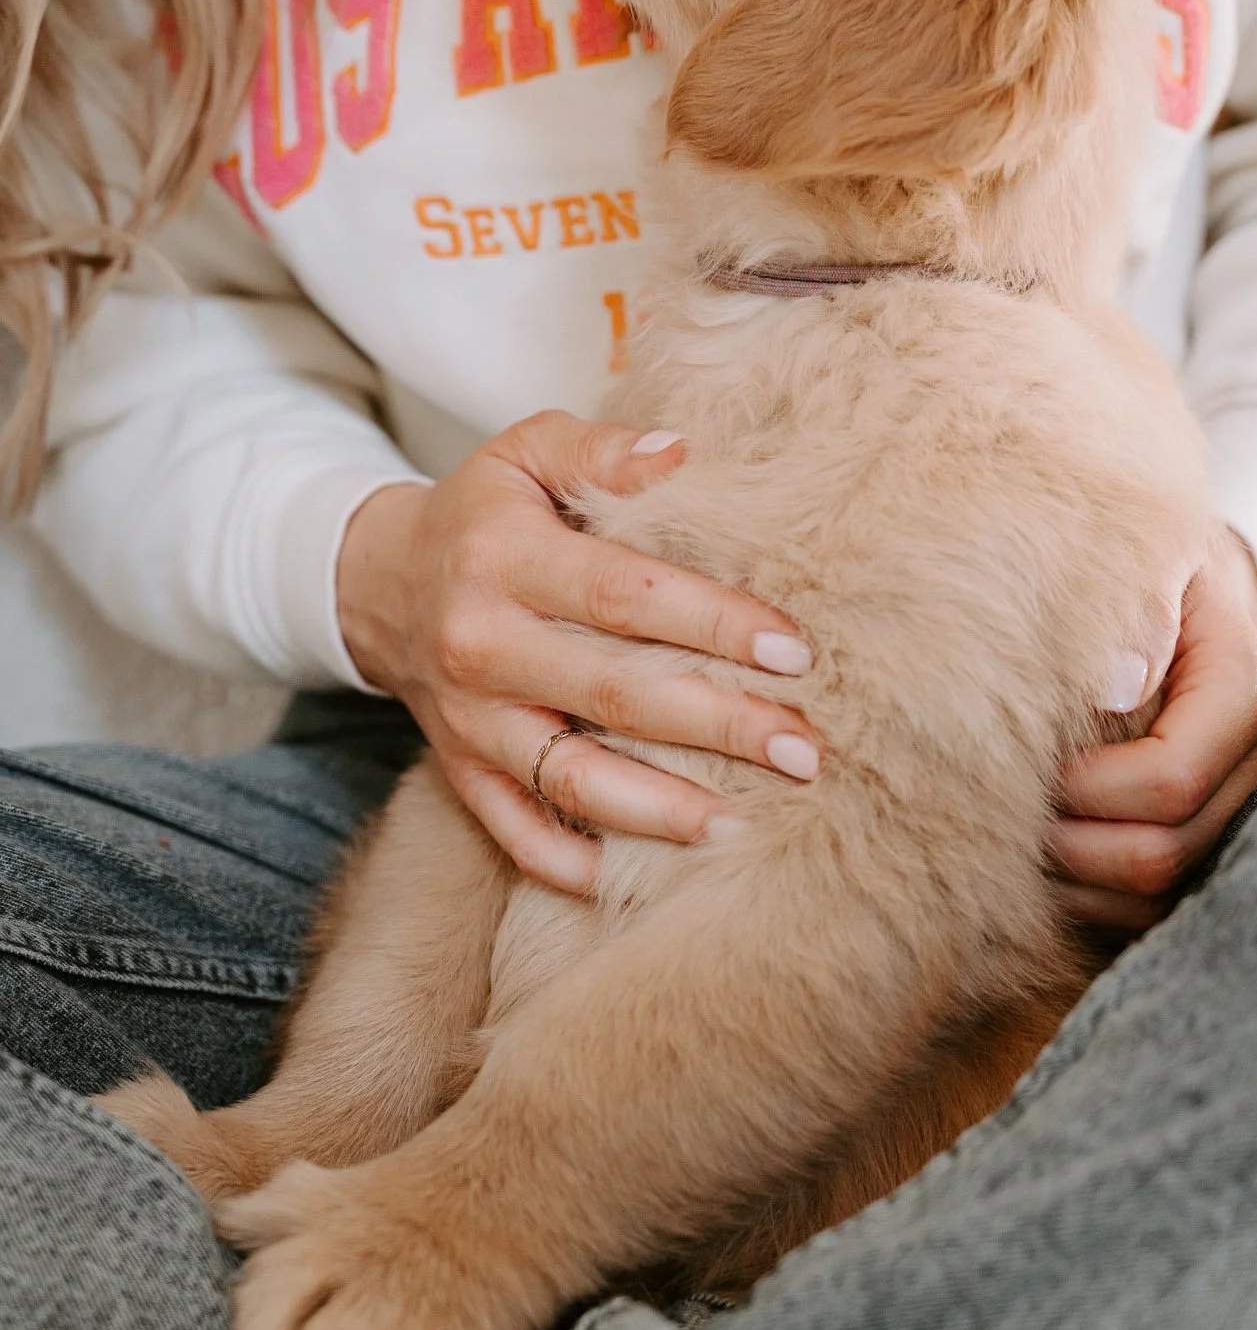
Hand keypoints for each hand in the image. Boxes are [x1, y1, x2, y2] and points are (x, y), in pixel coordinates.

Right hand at [336, 412, 820, 893]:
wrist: (379, 581)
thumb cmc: (481, 512)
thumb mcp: (526, 450)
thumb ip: (602, 451)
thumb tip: (685, 456)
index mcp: (504, 559)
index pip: (625, 597)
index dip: (714, 624)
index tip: (794, 650)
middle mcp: (483, 644)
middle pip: (616, 695)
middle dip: (718, 726)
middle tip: (803, 748)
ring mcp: (470, 720)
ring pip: (573, 779)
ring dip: (663, 811)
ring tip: (745, 824)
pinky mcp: (461, 771)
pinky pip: (517, 833)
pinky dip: (573, 865)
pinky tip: (640, 878)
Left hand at [1049, 528, 1256, 937]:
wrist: (1165, 588)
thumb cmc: (1131, 567)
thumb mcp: (1140, 553)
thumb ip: (1133, 603)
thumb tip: (1115, 684)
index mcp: (1243, 685)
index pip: (1171, 778)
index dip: (1089, 789)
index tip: (1030, 765)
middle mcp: (1256, 757)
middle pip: (1164, 851)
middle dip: (1071, 844)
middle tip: (1000, 809)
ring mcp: (1237, 805)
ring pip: (1158, 893)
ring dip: (1074, 880)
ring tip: (1015, 833)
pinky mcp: (1208, 837)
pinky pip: (1154, 908)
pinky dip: (1089, 899)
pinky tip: (1041, 860)